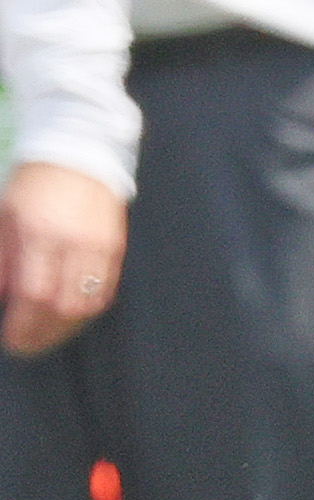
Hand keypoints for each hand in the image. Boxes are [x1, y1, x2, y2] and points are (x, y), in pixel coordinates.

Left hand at [0, 162, 125, 355]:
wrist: (79, 154)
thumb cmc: (36, 184)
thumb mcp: (5, 216)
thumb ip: (3, 258)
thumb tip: (4, 295)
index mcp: (40, 232)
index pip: (33, 292)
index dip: (23, 324)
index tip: (12, 338)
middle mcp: (74, 243)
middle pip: (64, 306)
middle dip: (44, 333)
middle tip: (26, 344)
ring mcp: (99, 248)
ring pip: (87, 304)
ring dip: (65, 327)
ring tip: (47, 334)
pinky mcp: (116, 249)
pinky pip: (104, 292)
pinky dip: (85, 310)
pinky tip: (70, 314)